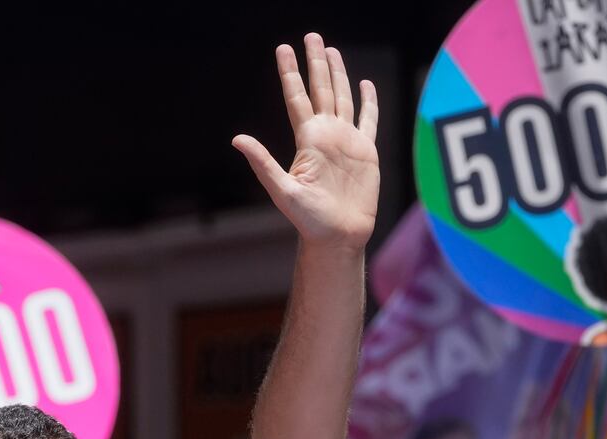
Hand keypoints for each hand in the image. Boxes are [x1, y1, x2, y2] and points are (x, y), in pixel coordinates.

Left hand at [234, 34, 379, 249]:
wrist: (337, 235)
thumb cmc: (308, 219)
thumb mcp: (282, 189)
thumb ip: (263, 163)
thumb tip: (238, 139)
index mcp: (306, 140)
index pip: (296, 97)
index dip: (290, 72)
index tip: (284, 48)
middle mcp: (325, 135)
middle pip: (320, 90)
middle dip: (316, 63)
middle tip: (311, 36)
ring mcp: (345, 141)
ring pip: (342, 98)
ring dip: (338, 75)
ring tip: (332, 51)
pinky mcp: (364, 150)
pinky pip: (367, 120)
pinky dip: (368, 102)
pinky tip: (364, 85)